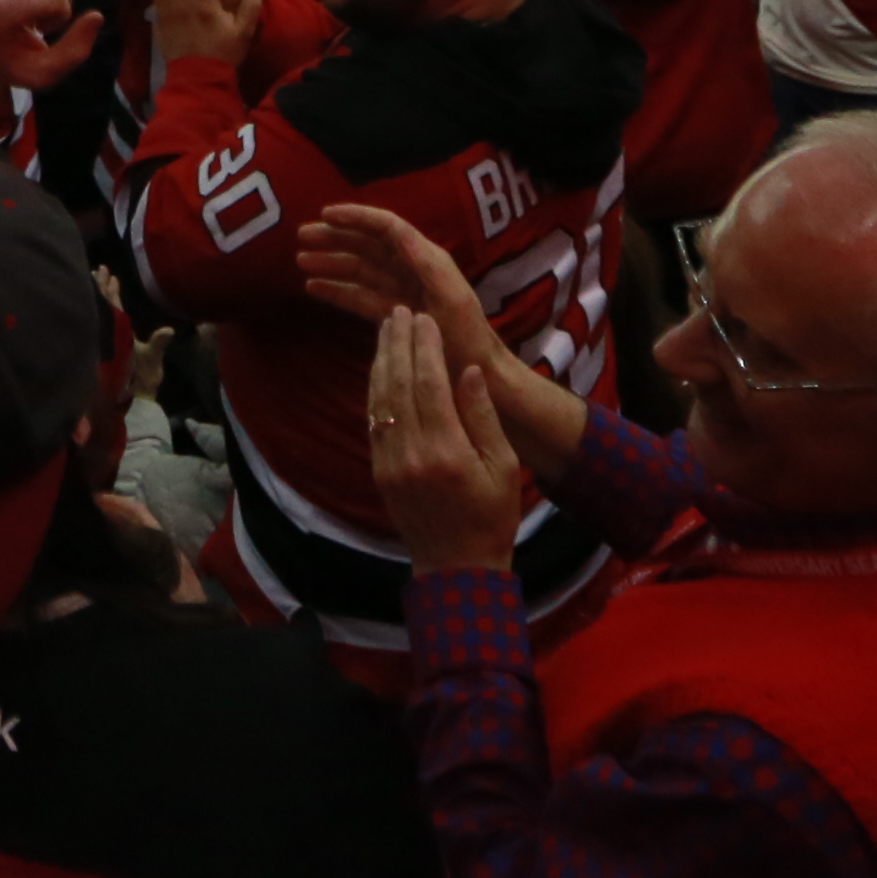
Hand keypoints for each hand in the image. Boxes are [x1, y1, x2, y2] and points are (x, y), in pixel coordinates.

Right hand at [294, 200, 499, 361]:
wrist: (479, 374)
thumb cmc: (469, 335)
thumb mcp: (450, 296)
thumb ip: (426, 263)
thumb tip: (396, 232)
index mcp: (426, 258)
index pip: (386, 227)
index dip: (356, 217)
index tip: (325, 214)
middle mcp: (410, 269)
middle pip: (367, 245)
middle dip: (335, 237)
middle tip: (301, 236)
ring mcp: (399, 292)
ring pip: (359, 270)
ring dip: (331, 262)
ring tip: (300, 260)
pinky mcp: (392, 315)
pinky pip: (360, 297)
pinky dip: (337, 291)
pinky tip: (313, 288)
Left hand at [366, 304, 531, 575]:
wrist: (457, 567)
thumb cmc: (492, 517)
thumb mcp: (504, 467)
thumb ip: (483, 416)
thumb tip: (468, 370)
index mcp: (447, 451)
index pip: (430, 384)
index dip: (424, 346)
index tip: (425, 317)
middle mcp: (412, 454)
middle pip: (398, 384)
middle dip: (397, 343)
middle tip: (398, 310)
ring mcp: (390, 464)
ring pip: (379, 399)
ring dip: (381, 360)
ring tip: (386, 329)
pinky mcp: (379, 472)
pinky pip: (372, 421)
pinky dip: (374, 388)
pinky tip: (380, 368)